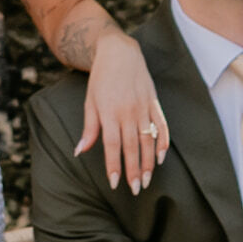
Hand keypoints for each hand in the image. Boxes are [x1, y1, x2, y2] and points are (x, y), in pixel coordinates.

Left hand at [78, 35, 170, 190]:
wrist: (119, 52)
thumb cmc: (101, 79)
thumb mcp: (90, 102)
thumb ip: (89, 128)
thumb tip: (80, 151)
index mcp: (109, 112)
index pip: (113, 145)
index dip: (114, 165)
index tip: (115, 184)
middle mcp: (128, 111)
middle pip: (132, 146)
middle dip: (134, 170)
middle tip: (136, 189)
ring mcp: (143, 107)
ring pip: (148, 139)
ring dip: (149, 162)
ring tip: (147, 179)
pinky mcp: (154, 102)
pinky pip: (162, 125)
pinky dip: (163, 142)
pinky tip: (162, 157)